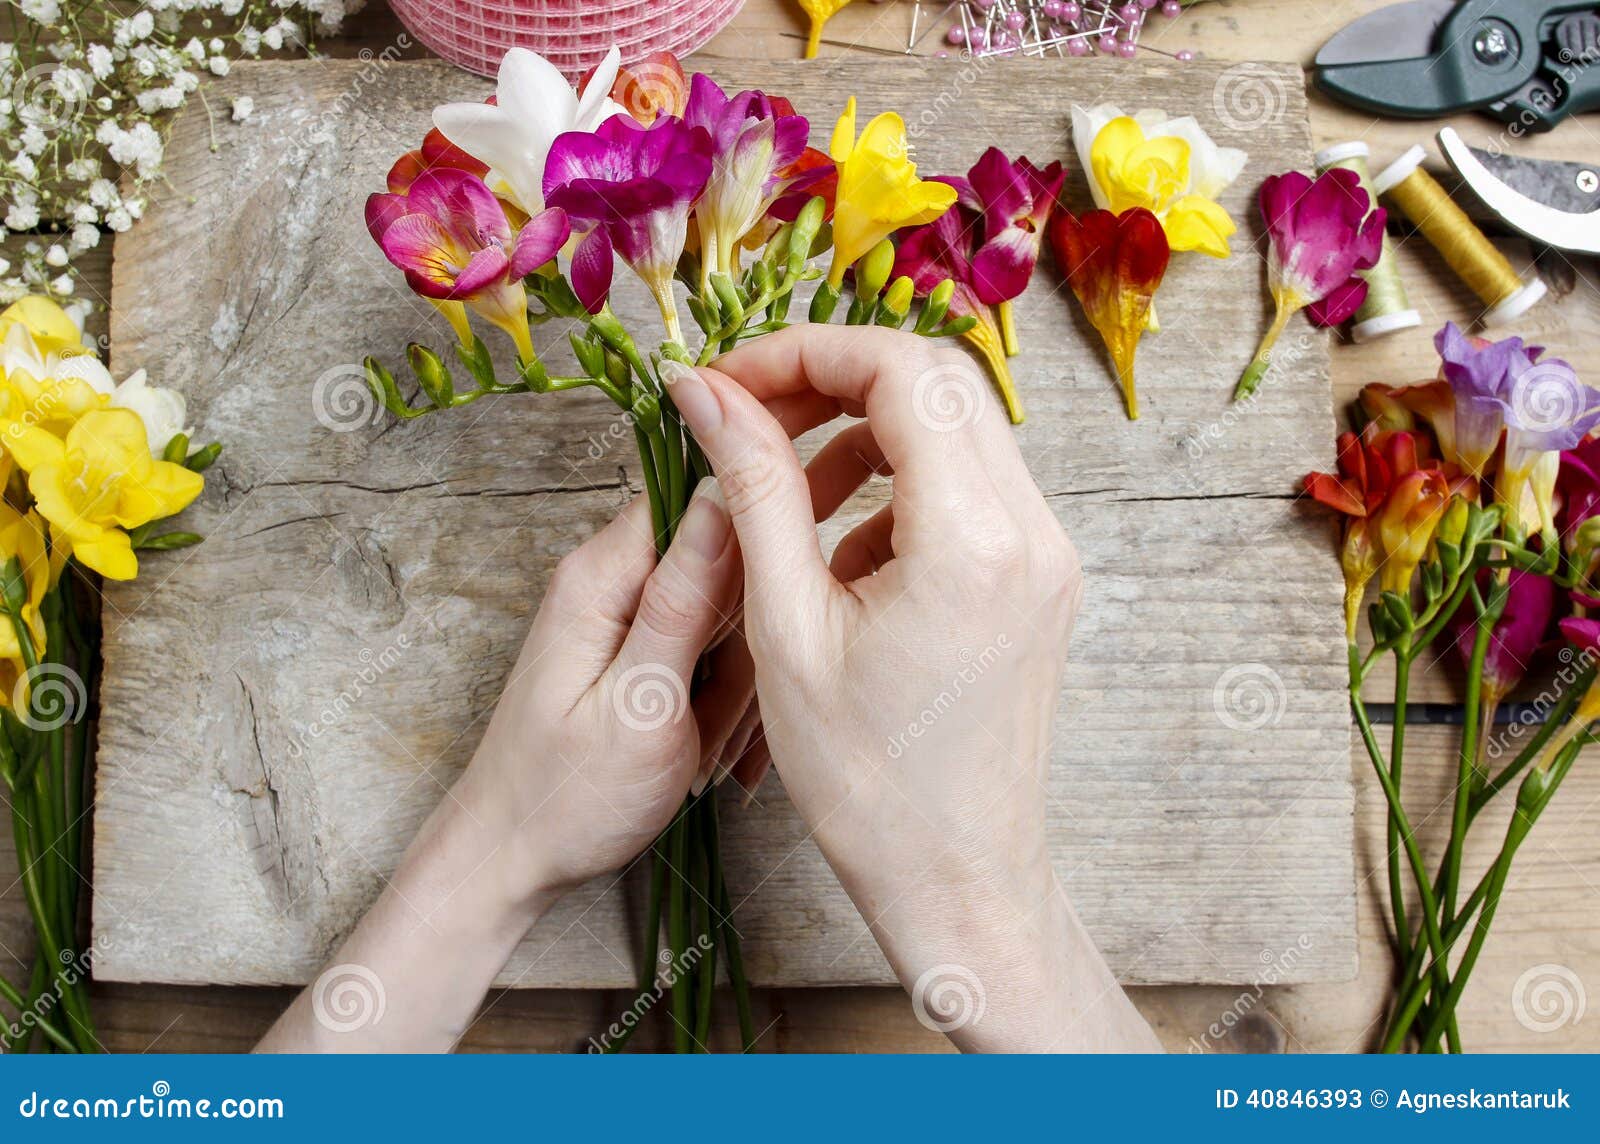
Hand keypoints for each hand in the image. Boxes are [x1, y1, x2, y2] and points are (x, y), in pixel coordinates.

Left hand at [462, 485, 748, 898]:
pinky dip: (717, 700)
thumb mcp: (642, 704)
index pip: (700, 501)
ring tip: (700, 742)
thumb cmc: (569, 798)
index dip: (750, 549)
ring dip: (733, 681)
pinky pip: (708, 652)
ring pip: (725, 614)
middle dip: (743, 637)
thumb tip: (720, 502)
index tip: (762, 619)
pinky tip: (701, 746)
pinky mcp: (637, 650)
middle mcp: (607, 581)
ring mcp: (622, 616)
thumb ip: (682, 603)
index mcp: (601, 578)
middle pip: (721, 563)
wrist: (513, 856)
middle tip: (716, 712)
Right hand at [661, 328, 1158, 1052]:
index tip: (726, 384)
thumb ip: (751, 487)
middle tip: (745, 414)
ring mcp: (1047, 553)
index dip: (803, 353)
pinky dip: (895, 487)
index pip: (901, 369)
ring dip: (861, 432)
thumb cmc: (866, 782)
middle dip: (831, 378)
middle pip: (936, 380)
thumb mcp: (784, 627)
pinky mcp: (1039, 577)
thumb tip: (707, 390)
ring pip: (954, 428)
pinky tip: (833, 550)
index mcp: (974, 541)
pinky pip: (967, 487)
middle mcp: (1032, 530)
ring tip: (779, 490)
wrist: (956, 876)